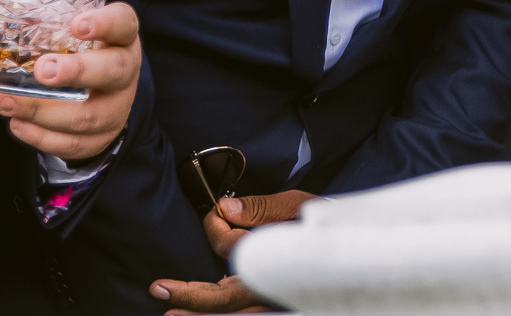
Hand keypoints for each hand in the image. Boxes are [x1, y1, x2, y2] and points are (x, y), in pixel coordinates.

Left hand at [0, 0, 141, 161]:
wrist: (101, 96)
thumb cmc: (75, 53)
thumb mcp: (57, 33)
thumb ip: (15, 23)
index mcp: (118, 36)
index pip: (123, 23)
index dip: (105, 23)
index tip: (77, 24)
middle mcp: (124, 71)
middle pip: (112, 70)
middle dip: (76, 71)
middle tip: (42, 70)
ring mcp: (114, 108)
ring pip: (87, 115)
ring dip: (43, 110)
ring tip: (6, 102)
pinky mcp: (99, 139)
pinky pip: (72, 144)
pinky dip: (41, 137)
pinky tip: (17, 124)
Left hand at [151, 190, 317, 310]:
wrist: (350, 245)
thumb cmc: (325, 222)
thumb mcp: (298, 205)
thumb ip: (263, 208)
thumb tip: (227, 208)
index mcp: (282, 260)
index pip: (239, 254)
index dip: (220, 234)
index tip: (216, 212)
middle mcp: (277, 289)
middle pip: (228, 300)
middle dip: (192, 295)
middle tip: (160, 288)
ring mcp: (275, 302)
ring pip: (236, 315)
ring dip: (202, 315)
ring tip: (172, 312)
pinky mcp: (273, 307)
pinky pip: (245, 315)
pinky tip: (198, 315)